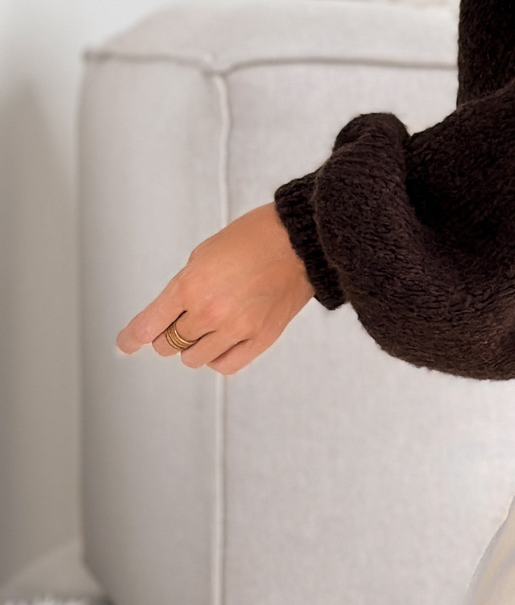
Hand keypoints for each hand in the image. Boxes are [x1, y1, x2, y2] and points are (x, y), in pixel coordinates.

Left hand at [116, 203, 314, 375]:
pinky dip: (217, 358)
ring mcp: (236, 329)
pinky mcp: (260, 340)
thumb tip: (168, 314)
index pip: (148, 325)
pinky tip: (222, 342)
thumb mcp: (203, 255)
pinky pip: (225, 365)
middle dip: (168, 334)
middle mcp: (210, 312)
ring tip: (207, 328)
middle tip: (180, 321)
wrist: (299, 242)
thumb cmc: (254, 239)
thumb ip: (182, 288)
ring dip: (193, 346)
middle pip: (168, 344)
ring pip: (193, 358)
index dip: (130, 339)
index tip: (125, 344)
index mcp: (190, 286)